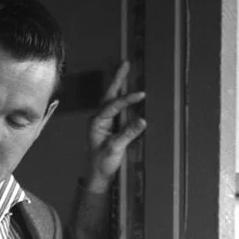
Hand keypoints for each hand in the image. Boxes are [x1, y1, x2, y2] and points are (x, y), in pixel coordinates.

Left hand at [83, 61, 145, 193]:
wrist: (97, 175)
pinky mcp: (109, 126)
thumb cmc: (102, 163)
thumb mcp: (115, 148)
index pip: (113, 106)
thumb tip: (143, 120)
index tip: (142, 94)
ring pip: (112, 99)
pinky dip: (123, 97)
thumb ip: (128, 134)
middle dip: (118, 79)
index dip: (127, 99)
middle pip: (109, 95)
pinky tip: (129, 90)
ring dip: (119, 84)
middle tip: (125, 63)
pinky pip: (116, 108)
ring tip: (126, 69)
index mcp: (96, 122)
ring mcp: (103, 121)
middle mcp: (98, 118)